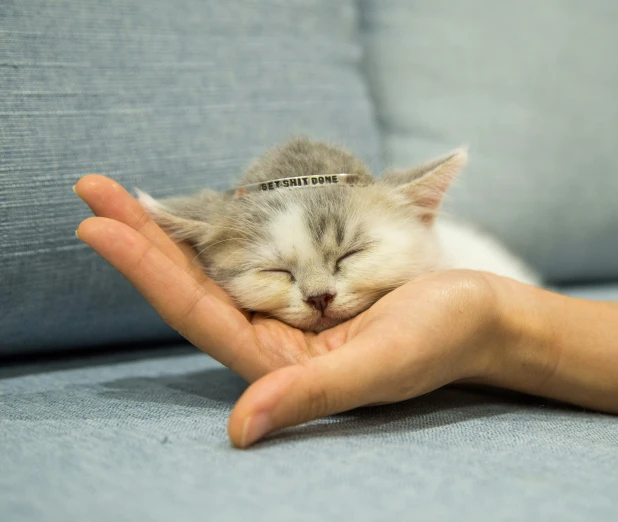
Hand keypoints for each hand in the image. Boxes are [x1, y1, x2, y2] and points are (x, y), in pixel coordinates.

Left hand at [74, 175, 545, 446]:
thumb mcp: (380, 366)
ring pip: (218, 271)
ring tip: (125, 195)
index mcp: (283, 368)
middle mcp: (275, 341)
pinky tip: (195, 210)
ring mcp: (290, 313)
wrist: (481, 316)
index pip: (200, 316)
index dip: (148, 272)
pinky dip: (219, 231)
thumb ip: (312, 395)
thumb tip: (239, 430)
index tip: (99, 224)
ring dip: (171, 234)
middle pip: (195, 289)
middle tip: (95, 191)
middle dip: (144, 242)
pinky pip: (252, 257)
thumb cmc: (442, 339)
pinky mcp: (307, 289)